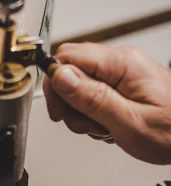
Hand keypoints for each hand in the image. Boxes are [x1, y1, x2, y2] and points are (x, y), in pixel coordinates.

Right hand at [43, 42, 170, 163]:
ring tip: (101, 128)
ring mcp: (119, 75)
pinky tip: (106, 126)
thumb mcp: (128, 122)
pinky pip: (91, 96)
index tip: (59, 109)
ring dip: (80, 113)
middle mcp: (119, 63)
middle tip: (83, 123)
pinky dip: (91, 116)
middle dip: (67, 102)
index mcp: (122, 64)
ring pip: (77, 87)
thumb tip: (61, 76)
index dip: (56, 83)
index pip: (68, 57)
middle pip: (69, 71)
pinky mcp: (119, 87)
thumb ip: (92, 98)